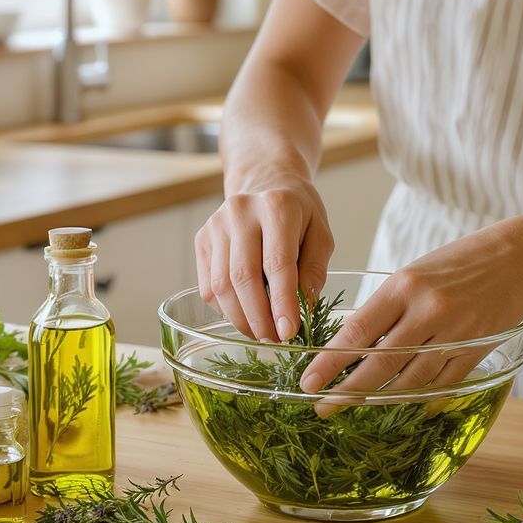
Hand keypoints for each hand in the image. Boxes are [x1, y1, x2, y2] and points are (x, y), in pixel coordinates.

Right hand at [195, 178, 333, 341]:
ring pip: (220, 285)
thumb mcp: (320, 233)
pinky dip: (225, 308)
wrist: (265, 183)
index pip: (277, 263)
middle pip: (242, 277)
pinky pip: (208, 285)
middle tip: (273, 339)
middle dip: (258, 317)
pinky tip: (244, 314)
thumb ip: (314, 270)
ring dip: (240, 318)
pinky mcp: (202, 239)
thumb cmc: (298, 212)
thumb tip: (302, 308)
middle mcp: (240, 212)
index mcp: (276, 207)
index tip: (289, 331)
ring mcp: (216, 225)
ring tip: (260, 332)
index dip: (282, 302)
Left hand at [299, 221, 522, 399]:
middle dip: (347, 390)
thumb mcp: (413, 273)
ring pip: (409, 379)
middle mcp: (428, 311)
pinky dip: (418, 395)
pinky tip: (399, 403)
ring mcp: (454, 334)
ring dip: (380, 397)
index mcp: (405, 286)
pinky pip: (439, 383)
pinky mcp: (475, 351)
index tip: (309, 381)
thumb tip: (354, 345)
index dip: (330, 362)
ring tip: (355, 406)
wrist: (519, 258)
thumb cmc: (458, 262)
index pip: (358, 332)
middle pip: (380, 363)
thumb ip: (387, 308)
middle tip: (322, 406)